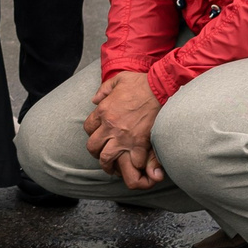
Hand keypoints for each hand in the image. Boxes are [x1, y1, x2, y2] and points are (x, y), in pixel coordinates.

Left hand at [84, 71, 164, 187]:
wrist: (159, 88)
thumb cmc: (139, 83)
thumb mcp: (116, 80)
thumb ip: (103, 90)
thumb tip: (95, 100)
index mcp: (103, 111)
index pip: (88, 128)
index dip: (92, 133)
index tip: (99, 135)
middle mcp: (110, 126)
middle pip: (93, 147)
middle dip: (95, 153)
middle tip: (101, 155)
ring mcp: (124, 137)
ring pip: (106, 158)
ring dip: (108, 165)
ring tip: (112, 168)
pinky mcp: (140, 143)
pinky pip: (132, 162)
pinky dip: (133, 165)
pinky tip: (134, 165)